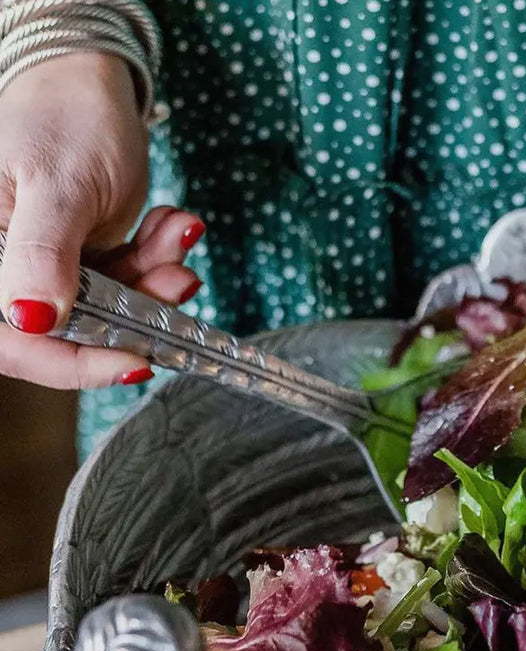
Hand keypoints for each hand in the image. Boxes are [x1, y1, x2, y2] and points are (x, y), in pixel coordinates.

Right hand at [0, 52, 202, 387]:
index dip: (71, 363)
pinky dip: (157, 262)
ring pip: (110, 311)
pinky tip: (172, 225)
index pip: (12, 341)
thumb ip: (43, 254)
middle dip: (135, 309)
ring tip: (177, 234)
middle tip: (178, 278)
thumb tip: (32, 321)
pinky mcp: (82, 265)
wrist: (90, 82)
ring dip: (155, 281)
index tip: (135, 361)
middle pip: (70, 332)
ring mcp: (46, 270)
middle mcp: (8, 271)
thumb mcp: (58, 184)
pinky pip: (127, 285)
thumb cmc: (64, 116)